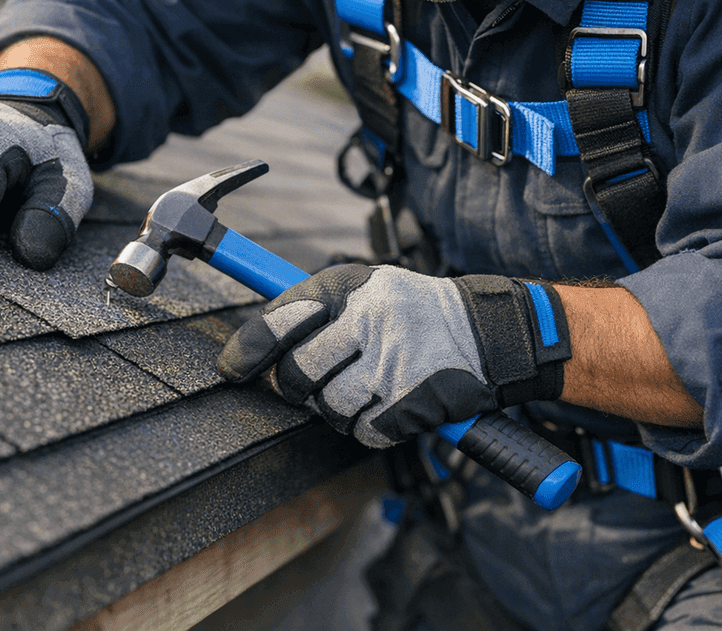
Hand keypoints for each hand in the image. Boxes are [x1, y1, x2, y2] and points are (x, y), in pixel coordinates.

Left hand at [216, 264, 569, 447]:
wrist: (491, 334)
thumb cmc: (414, 313)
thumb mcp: (366, 290)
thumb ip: (314, 310)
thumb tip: (255, 351)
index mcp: (351, 288)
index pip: (281, 320)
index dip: (247, 350)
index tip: (230, 370)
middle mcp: (371, 321)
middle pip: (299, 374)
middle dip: (298, 388)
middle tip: (313, 385)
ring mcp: (394, 363)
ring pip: (330, 407)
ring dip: (337, 410)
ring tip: (360, 392)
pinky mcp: (415, 402)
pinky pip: (365, 432)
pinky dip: (368, 429)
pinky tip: (386, 409)